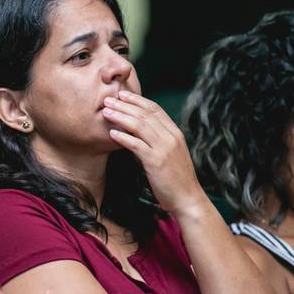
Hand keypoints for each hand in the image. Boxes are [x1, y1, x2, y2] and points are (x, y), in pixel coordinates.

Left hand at [102, 91, 208, 216]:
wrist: (188, 198)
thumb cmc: (177, 178)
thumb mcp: (171, 153)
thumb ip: (160, 140)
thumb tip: (141, 130)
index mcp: (175, 133)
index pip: (155, 109)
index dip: (137, 100)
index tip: (122, 95)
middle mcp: (171, 137)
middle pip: (145, 114)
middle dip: (124, 105)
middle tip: (108, 99)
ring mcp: (164, 149)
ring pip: (139, 126)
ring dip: (120, 117)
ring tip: (106, 112)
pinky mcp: (156, 161)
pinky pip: (136, 145)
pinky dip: (123, 137)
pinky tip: (112, 133)